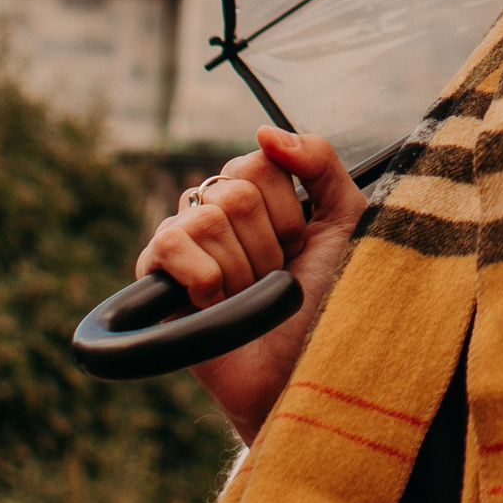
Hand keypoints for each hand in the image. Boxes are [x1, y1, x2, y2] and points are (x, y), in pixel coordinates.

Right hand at [134, 126, 364, 444]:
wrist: (300, 371)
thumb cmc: (324, 303)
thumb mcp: (346, 223)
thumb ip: (319, 162)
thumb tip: (264, 131)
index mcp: (257, 195)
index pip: (259, 163)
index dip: (288, 213)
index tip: (299, 248)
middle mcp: (216, 210)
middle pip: (233, 192)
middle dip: (267, 246)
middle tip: (272, 279)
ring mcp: (183, 242)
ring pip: (206, 219)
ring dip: (242, 270)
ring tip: (247, 297)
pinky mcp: (155, 277)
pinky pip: (169, 245)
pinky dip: (204, 278)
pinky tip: (215, 302)